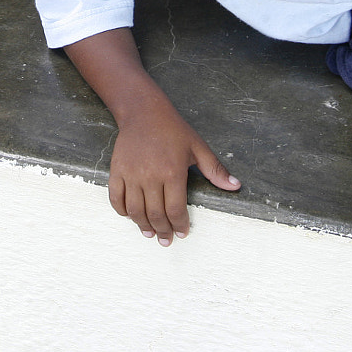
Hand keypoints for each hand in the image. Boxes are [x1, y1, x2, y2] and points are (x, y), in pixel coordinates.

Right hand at [109, 94, 240, 245]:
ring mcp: (131, 174)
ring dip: (142, 225)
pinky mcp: (117, 170)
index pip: (175, 209)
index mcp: (172, 172)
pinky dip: (122, 211)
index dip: (180, 225)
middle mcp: (150, 176)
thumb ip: (215, 170)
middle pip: (155, 214)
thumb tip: (235, 186)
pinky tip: (130, 216)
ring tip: (150, 233)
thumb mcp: (197, 147)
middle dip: (162, 230)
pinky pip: (116, 198)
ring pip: (135, 210)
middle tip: (166, 239)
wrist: (144, 112)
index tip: (182, 232)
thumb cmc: (173, 129)